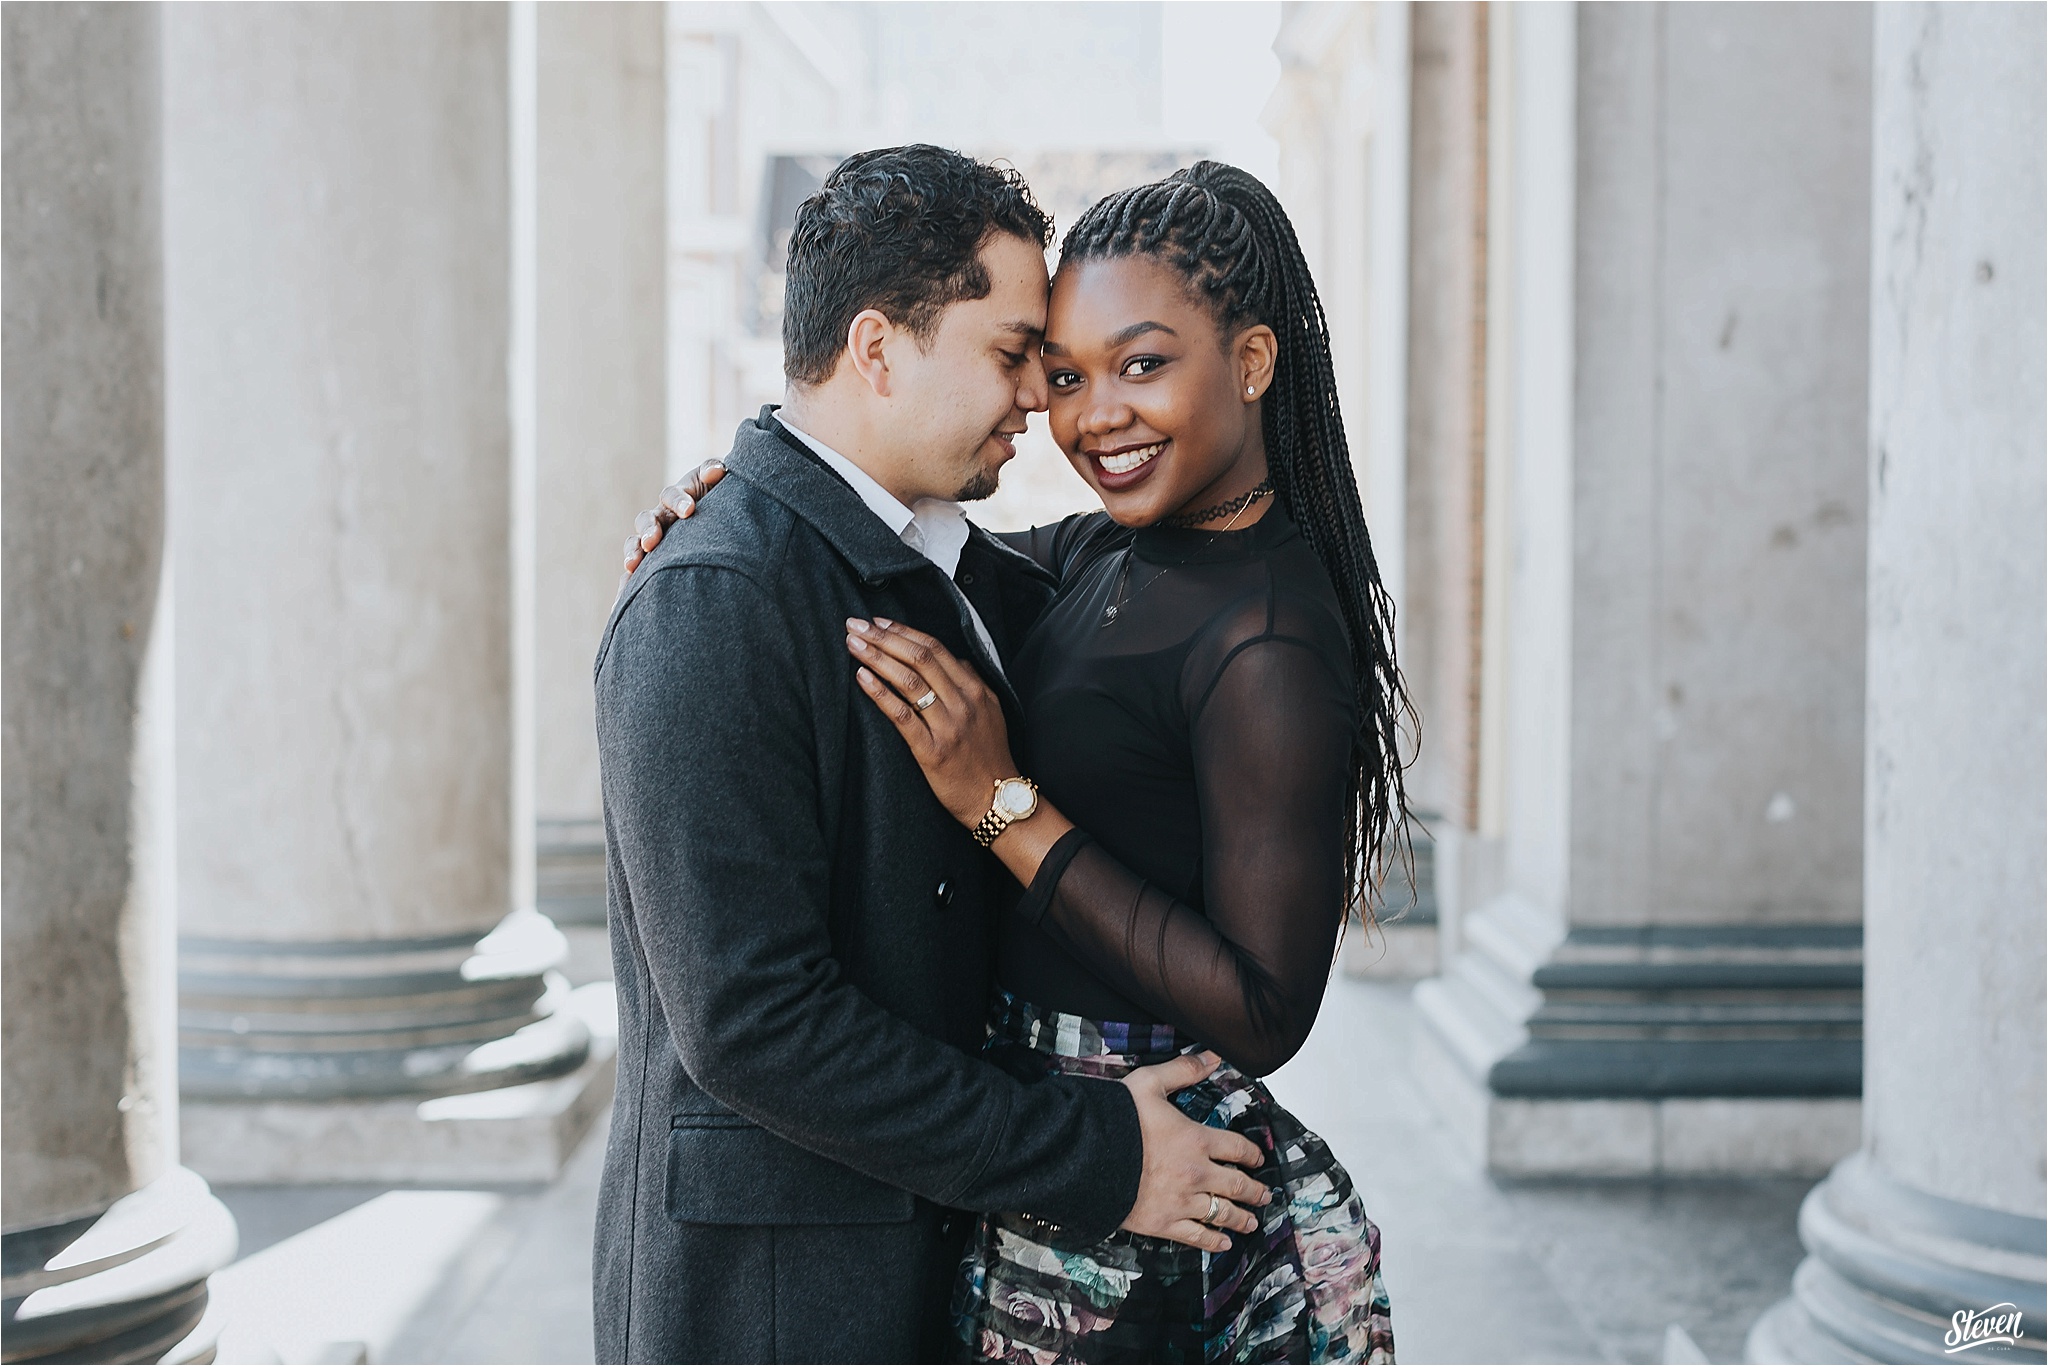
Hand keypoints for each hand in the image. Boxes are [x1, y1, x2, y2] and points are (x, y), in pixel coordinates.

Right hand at [618, 459, 725, 590]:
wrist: (724, 528)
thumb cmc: (720, 500)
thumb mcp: (719, 483)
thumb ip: (715, 471)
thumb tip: (716, 471)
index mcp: (677, 498)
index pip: (671, 495)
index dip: (679, 501)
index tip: (690, 510)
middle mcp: (661, 518)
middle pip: (647, 520)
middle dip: (649, 530)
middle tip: (653, 541)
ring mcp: (655, 541)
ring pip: (636, 544)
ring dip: (633, 552)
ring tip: (632, 566)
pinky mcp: (652, 563)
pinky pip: (635, 573)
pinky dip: (627, 582)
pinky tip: (624, 593)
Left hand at [846, 618, 1016, 828]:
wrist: (996, 798)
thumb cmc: (989, 756)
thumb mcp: (991, 711)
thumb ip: (971, 682)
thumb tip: (953, 660)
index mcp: (974, 690)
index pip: (935, 648)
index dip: (904, 631)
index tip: (879, 621)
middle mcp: (962, 703)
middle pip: (919, 658)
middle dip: (884, 637)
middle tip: (857, 624)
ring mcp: (947, 726)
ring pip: (909, 681)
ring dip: (877, 658)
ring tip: (854, 645)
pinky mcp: (931, 751)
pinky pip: (902, 717)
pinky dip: (880, 694)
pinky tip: (862, 678)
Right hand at [1119, 1051, 1269, 1251]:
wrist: (1086, 1156)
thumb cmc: (1116, 1119)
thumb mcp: (1150, 1083)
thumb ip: (1183, 1070)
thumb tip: (1213, 1056)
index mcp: (1196, 1139)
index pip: (1236, 1148)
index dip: (1252, 1154)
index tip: (1259, 1159)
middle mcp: (1196, 1173)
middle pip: (1236, 1185)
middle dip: (1254, 1191)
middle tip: (1265, 1195)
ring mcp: (1182, 1201)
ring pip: (1222, 1213)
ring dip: (1241, 1219)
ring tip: (1251, 1222)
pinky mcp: (1164, 1222)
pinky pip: (1196, 1237)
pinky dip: (1213, 1242)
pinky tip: (1223, 1244)